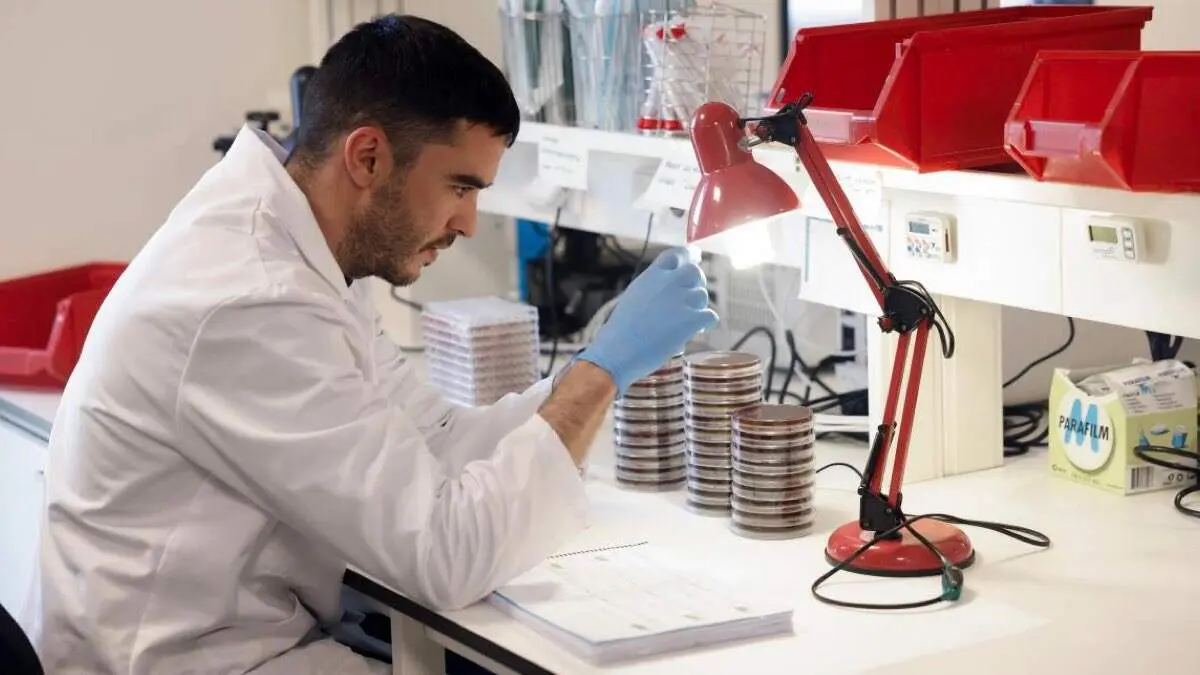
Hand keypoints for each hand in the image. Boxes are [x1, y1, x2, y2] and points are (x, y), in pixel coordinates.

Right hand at [577, 248, 718, 392]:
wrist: (619, 350)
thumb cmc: (621, 330)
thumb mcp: (635, 296)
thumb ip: (653, 286)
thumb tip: (670, 284)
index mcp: (652, 276)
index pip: (676, 254)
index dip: (689, 254)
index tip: (695, 255)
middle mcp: (668, 283)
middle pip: (694, 271)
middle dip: (697, 282)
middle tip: (693, 295)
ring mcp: (681, 300)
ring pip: (702, 295)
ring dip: (699, 306)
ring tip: (689, 320)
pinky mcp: (691, 320)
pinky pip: (710, 315)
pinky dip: (707, 323)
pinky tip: (699, 330)